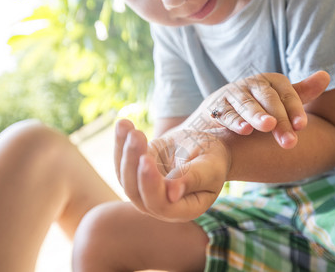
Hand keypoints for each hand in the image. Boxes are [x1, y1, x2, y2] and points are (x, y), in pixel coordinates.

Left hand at [114, 119, 228, 221]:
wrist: (206, 148)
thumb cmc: (214, 159)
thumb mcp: (210, 168)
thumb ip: (193, 180)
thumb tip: (172, 195)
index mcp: (184, 209)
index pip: (160, 204)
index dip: (150, 185)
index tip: (146, 159)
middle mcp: (161, 205)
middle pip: (136, 192)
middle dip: (133, 162)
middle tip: (137, 136)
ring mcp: (145, 190)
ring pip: (125, 176)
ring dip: (124, 150)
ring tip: (126, 126)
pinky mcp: (136, 173)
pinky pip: (122, 161)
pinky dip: (120, 142)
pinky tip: (123, 124)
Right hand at [203, 71, 329, 148]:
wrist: (219, 108)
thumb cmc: (256, 105)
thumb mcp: (279, 98)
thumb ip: (302, 91)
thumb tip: (326, 76)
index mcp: (272, 81)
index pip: (287, 94)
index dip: (295, 109)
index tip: (301, 126)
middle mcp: (252, 84)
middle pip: (269, 100)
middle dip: (280, 120)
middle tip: (289, 141)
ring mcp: (233, 93)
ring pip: (247, 104)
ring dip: (257, 115)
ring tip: (268, 126)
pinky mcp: (216, 105)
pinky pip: (226, 113)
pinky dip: (234, 121)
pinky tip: (244, 130)